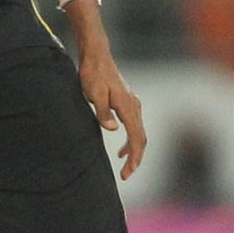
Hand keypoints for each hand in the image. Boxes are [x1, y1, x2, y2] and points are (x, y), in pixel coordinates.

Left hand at [79, 49, 145, 179]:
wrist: (97, 56)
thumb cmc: (93, 74)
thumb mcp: (93, 93)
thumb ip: (103, 112)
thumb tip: (113, 130)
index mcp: (127, 105)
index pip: (136, 137)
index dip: (134, 157)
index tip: (128, 172)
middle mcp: (134, 105)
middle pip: (141, 138)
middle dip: (136, 159)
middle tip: (126, 176)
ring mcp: (133, 104)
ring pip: (139, 133)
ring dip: (134, 152)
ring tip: (125, 168)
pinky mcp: (128, 103)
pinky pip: (134, 127)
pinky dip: (130, 141)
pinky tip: (121, 151)